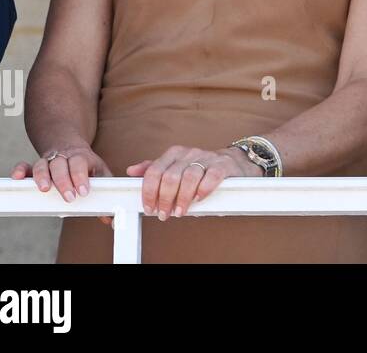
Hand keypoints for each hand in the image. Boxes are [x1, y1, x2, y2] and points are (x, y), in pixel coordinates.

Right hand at [11, 145, 114, 224]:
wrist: (72, 148)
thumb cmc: (88, 165)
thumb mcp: (100, 174)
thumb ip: (106, 193)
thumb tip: (109, 218)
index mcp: (81, 157)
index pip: (79, 163)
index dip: (80, 177)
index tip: (83, 192)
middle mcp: (63, 157)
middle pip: (60, 165)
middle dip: (64, 181)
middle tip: (69, 197)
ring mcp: (48, 161)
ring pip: (43, 165)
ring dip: (42, 176)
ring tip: (45, 190)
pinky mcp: (35, 167)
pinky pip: (26, 166)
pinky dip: (20, 170)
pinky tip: (18, 178)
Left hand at [126, 145, 262, 220]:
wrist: (234, 163)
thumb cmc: (202, 170)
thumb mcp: (176, 168)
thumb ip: (156, 170)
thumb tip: (132, 171)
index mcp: (175, 154)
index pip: (155, 170)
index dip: (149, 192)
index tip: (149, 208)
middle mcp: (190, 153)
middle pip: (171, 176)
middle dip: (165, 199)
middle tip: (164, 214)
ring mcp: (207, 158)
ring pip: (189, 177)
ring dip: (182, 198)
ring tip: (180, 212)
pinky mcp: (223, 165)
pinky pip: (211, 176)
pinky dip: (203, 190)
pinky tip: (198, 199)